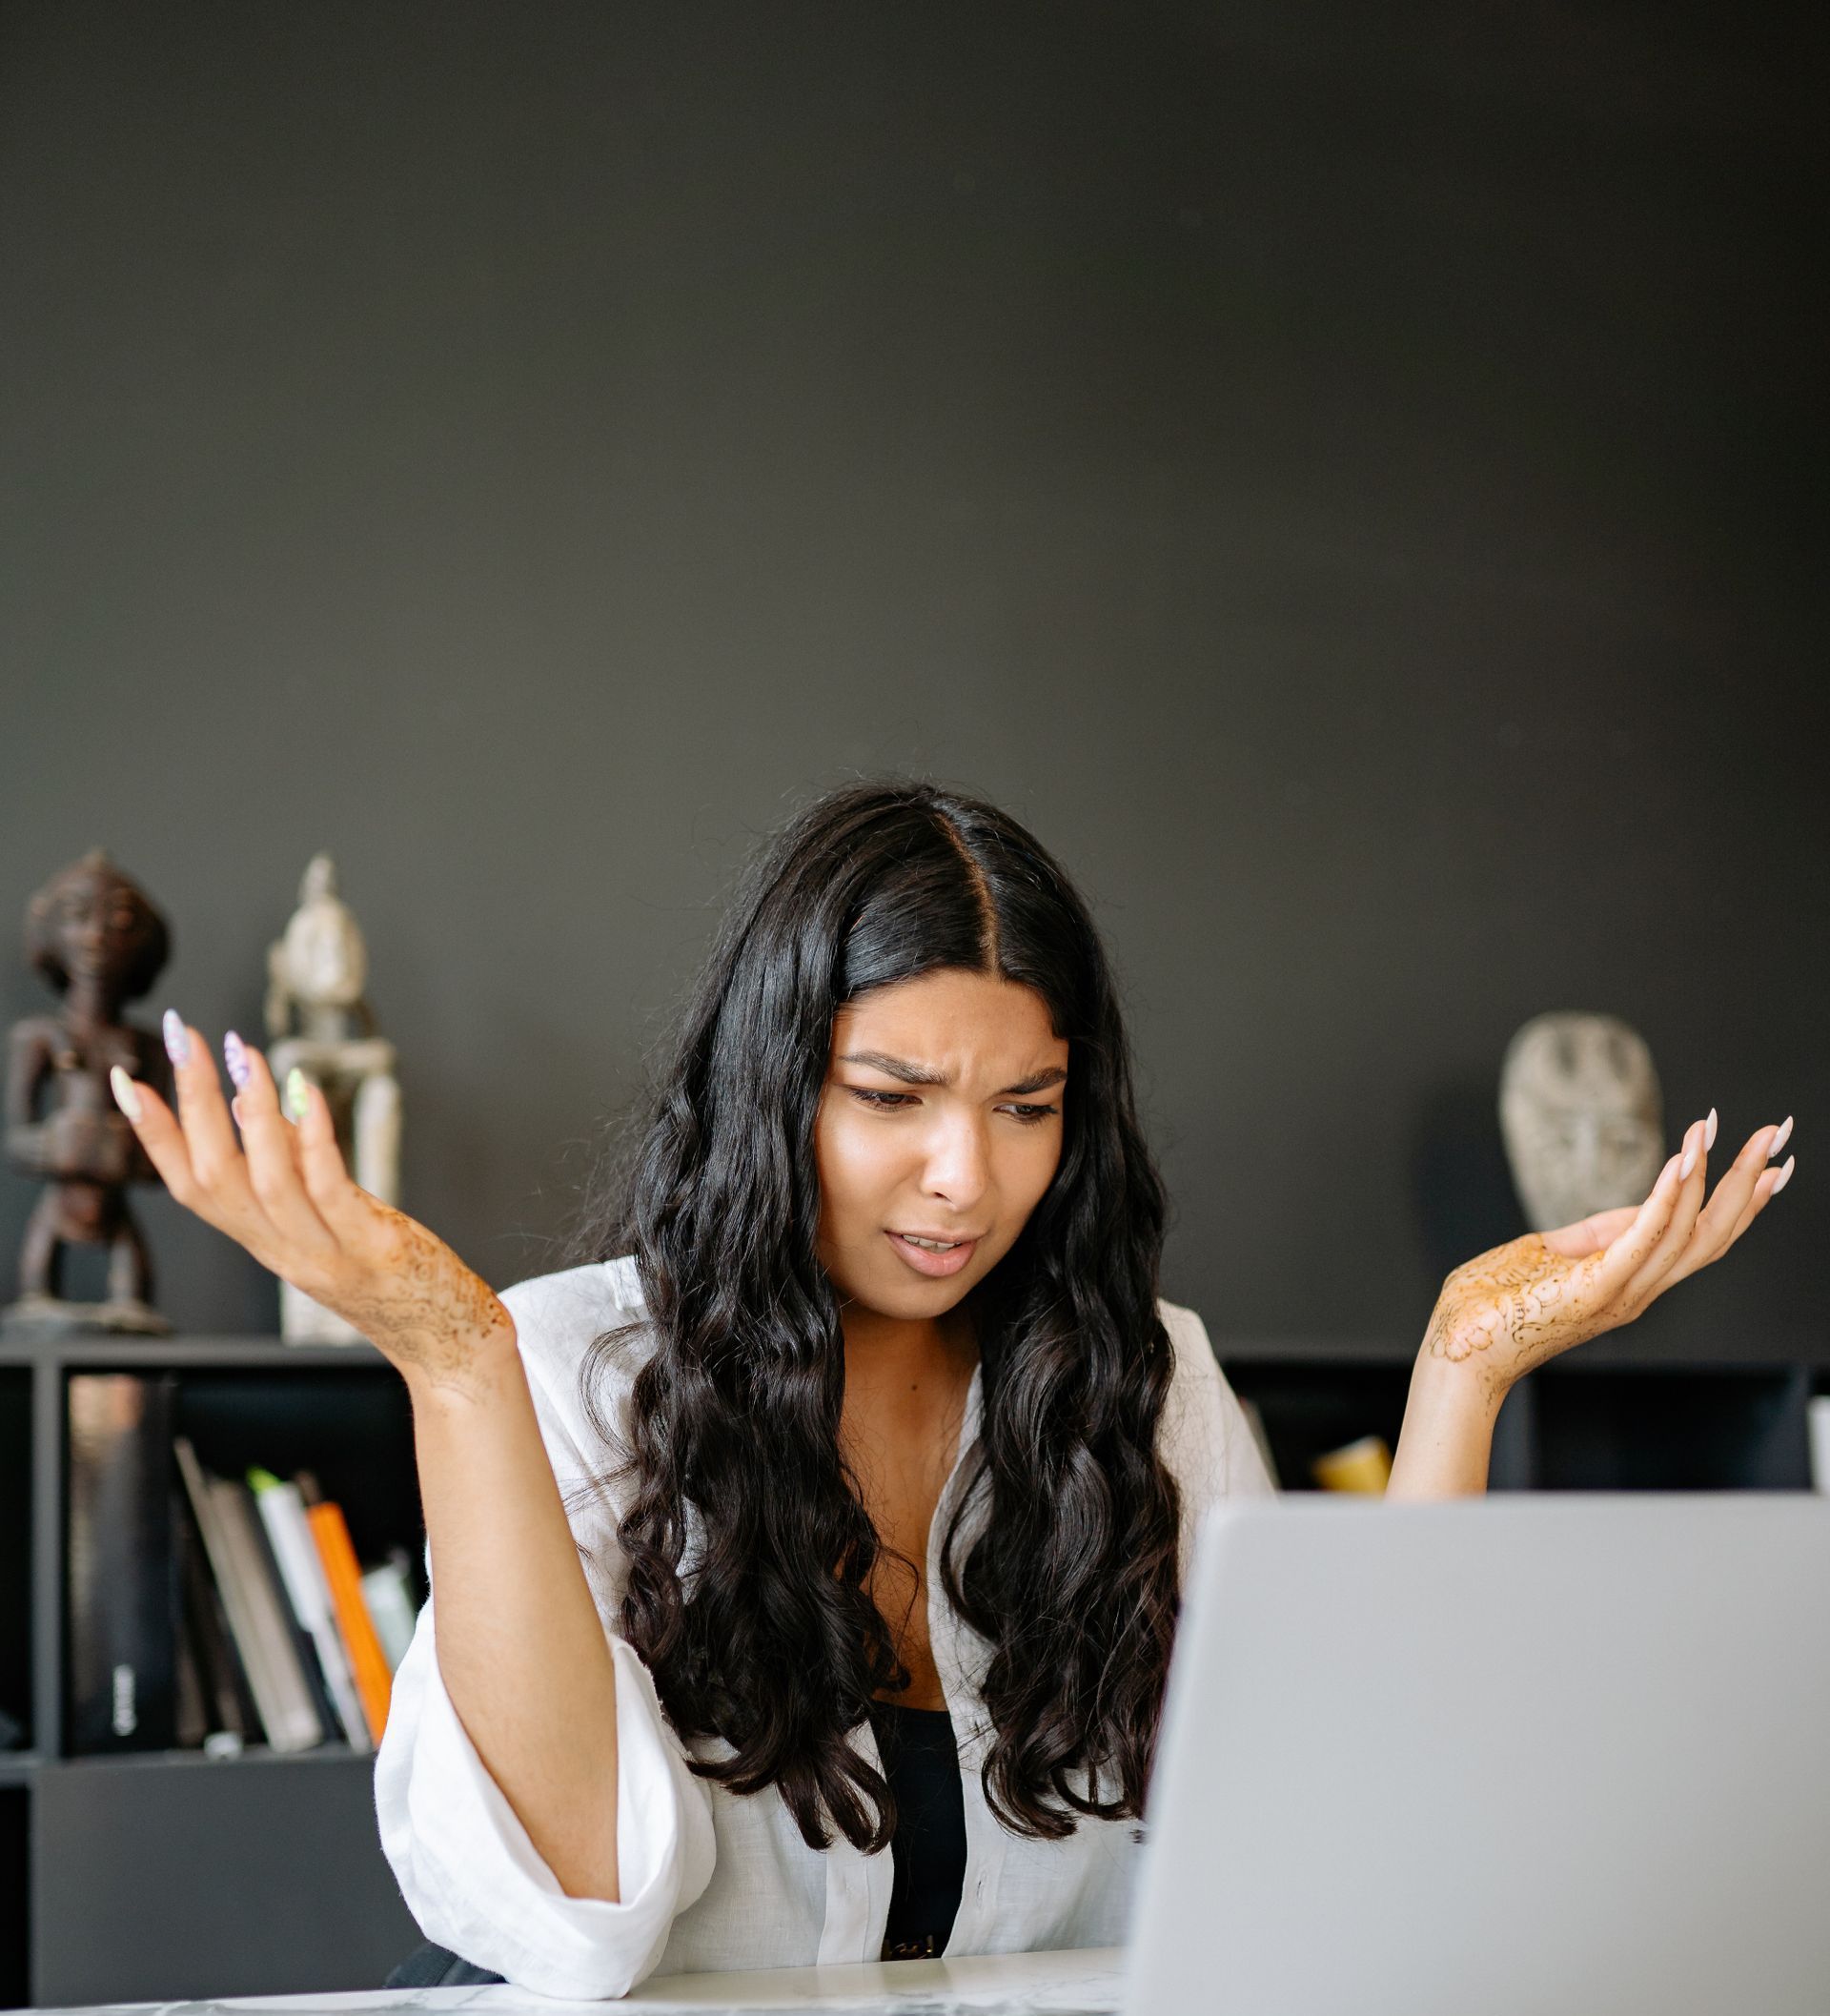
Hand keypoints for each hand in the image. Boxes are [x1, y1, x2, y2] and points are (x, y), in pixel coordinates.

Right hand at [110, 1018, 514, 1389]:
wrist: (447, 1344)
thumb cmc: (389, 1276)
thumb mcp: (324, 1223)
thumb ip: (289, 1175)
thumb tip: (253, 1104)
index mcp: (264, 1243)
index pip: (188, 1188)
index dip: (154, 1136)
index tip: (126, 1079)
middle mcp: (282, 1251)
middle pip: (213, 1176)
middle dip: (193, 1104)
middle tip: (185, 1039)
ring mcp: (325, 1253)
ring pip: (264, 1183)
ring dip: (250, 1114)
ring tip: (243, 1055)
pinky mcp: (373, 1248)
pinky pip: (330, 1192)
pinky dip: (313, 1143)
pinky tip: (308, 1097)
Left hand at [1422, 1110, 1796, 1406]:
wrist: (1457, 1349)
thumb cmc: (1492, 1306)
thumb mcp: (1550, 1255)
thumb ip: (1592, 1236)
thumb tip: (1630, 1210)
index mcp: (1629, 1281)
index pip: (1701, 1238)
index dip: (1738, 1198)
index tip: (1771, 1160)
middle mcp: (1638, 1290)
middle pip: (1712, 1233)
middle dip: (1747, 1181)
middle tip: (1777, 1132)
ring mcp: (1620, 1292)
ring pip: (1687, 1231)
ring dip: (1709, 1175)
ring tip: (1721, 1128)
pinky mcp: (1595, 1288)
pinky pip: (1642, 1237)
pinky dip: (1667, 1197)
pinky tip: (1684, 1160)